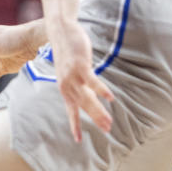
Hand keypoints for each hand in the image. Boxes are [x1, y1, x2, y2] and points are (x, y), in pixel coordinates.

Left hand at [47, 17, 113, 141]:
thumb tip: (87, 91)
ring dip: (99, 111)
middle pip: (82, 106)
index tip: (78, 140)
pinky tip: (110, 98)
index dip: (74, 125)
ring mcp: (72, 76)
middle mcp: (67, 84)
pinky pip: (92, 81)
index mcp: (65, 87)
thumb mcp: (70, 69)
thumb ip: (77, 82)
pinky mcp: (80, 66)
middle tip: (107, 130)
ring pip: (87, 98)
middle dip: (95, 119)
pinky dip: (101, 90)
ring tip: (109, 122)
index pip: (70, 110)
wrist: (61, 30)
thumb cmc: (68, 50)